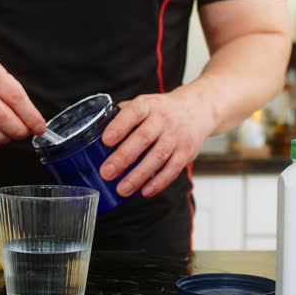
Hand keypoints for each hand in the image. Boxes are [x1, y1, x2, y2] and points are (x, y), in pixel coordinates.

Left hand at [99, 88, 217, 197]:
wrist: (198, 109)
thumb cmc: (162, 110)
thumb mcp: (144, 103)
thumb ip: (123, 116)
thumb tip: (97, 132)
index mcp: (148, 105)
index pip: (133, 113)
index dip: (119, 126)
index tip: (106, 140)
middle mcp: (163, 119)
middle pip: (143, 138)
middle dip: (123, 157)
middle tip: (107, 172)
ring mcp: (176, 137)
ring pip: (157, 157)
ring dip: (139, 175)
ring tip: (122, 189)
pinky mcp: (186, 152)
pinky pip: (172, 169)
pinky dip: (158, 182)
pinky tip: (145, 191)